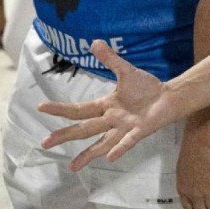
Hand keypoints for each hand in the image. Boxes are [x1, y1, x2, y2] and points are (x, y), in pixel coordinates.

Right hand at [38, 40, 174, 170]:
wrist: (169, 97)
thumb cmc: (146, 87)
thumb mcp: (126, 71)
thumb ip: (110, 59)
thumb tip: (94, 42)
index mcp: (106, 106)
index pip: (79, 109)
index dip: (60, 109)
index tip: (40, 107)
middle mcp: (111, 120)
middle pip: (84, 129)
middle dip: (65, 135)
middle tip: (45, 142)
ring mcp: (124, 128)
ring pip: (102, 142)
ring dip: (88, 154)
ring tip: (73, 166)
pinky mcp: (140, 131)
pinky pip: (128, 141)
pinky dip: (119, 148)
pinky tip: (109, 157)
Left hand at [177, 130, 209, 208]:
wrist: (202, 142)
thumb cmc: (191, 148)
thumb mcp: (183, 168)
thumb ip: (188, 180)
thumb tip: (196, 183)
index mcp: (183, 189)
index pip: (189, 207)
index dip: (197, 204)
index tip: (202, 199)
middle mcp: (195, 195)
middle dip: (208, 205)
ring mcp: (209, 192)